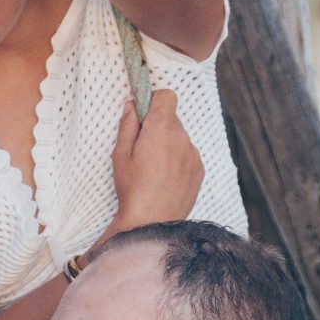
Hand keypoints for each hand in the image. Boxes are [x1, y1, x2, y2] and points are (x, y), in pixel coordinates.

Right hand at [110, 87, 202, 230]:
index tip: (144, 115)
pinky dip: (177, 159)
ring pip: (180, 137)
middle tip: (142, 149)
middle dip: (158, 126)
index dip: (154, 101)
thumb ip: (127, 125)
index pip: (167, 96)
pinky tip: (164, 178)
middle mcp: (181, 137)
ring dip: (168, 144)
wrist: (152, 223)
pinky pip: (187, 154)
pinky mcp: (199, 169)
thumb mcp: (120, 155)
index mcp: (161, 128)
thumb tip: (132, 105)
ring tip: (153, 168)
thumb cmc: (132, 189)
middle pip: (172, 118)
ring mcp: (193, 154)